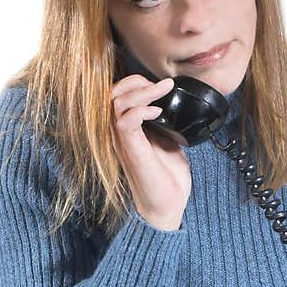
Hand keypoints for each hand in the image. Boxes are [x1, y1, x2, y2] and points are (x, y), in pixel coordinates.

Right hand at [109, 74, 191, 230]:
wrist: (168, 204)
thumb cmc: (166, 176)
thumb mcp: (168, 139)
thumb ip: (165, 121)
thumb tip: (174, 102)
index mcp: (127, 129)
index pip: (117, 95)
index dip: (135, 83)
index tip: (161, 84)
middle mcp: (119, 133)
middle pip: (112, 93)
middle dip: (136, 81)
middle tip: (162, 84)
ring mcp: (123, 141)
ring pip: (116, 103)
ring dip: (142, 92)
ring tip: (163, 90)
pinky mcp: (132, 151)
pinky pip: (125, 122)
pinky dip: (142, 110)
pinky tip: (158, 112)